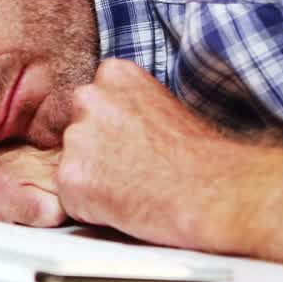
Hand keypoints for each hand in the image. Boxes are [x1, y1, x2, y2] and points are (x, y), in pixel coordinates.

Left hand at [59, 58, 254, 250]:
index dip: (111, 129)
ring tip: (133, 187)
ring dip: (93, 179)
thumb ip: (127, 106)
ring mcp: (77, 137)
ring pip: (72, 164)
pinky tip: (124, 204)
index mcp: (114, 74)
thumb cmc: (199, 156)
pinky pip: (70, 197)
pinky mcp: (71, 176)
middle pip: (75, 130)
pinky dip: (90, 207)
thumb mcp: (163, 105)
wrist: (212, 191)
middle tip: (133, 168)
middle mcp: (89, 98)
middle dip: (96, 151)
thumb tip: (113, 122)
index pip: (91, 102)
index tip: (135, 142)